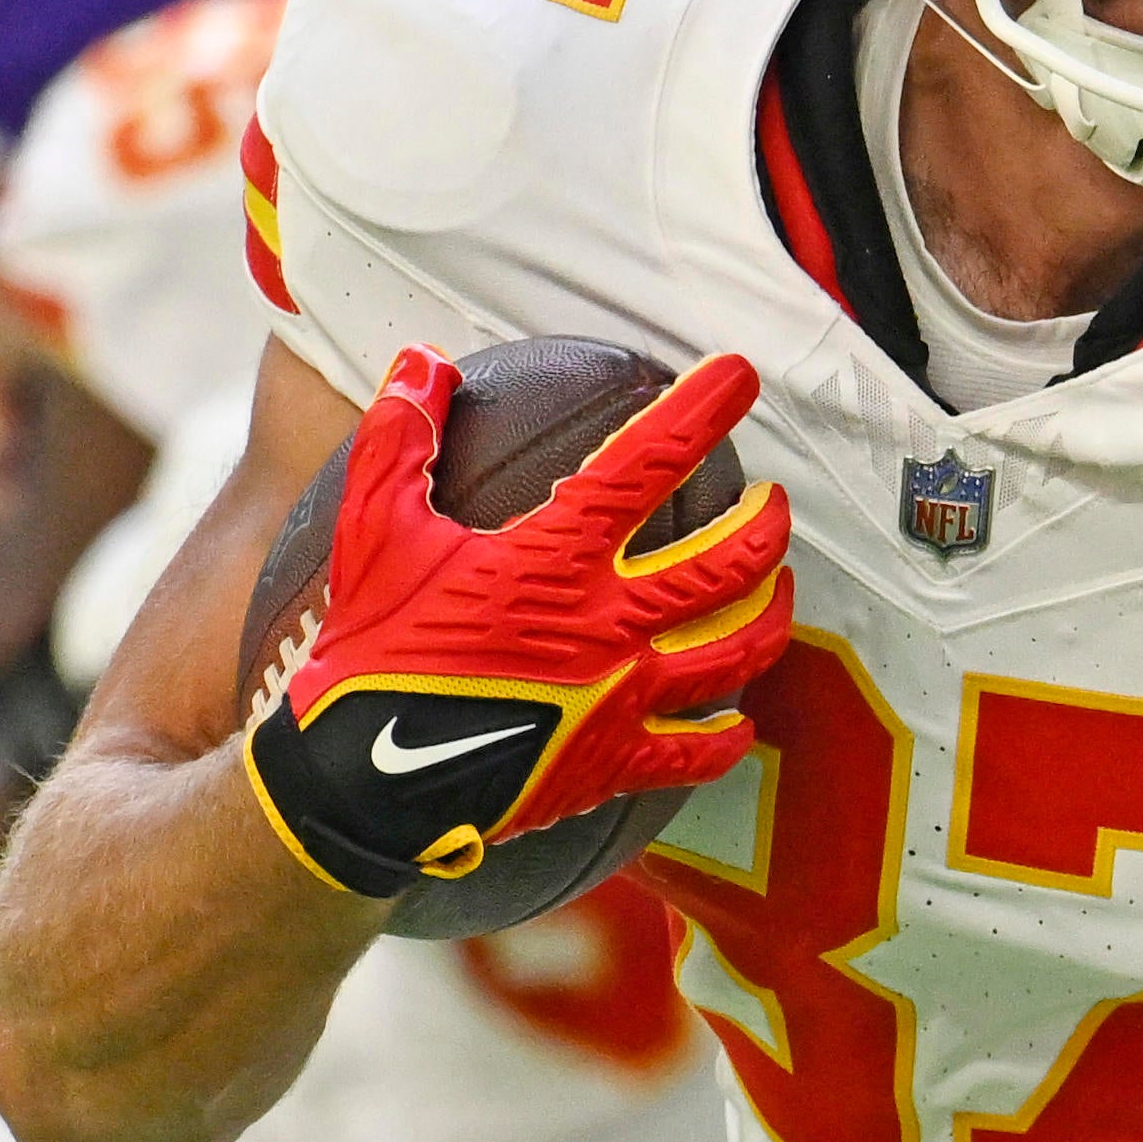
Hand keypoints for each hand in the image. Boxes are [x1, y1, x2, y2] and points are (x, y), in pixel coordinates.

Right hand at [244, 348, 788, 899]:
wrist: (363, 781)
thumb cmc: (371, 649)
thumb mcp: (371, 531)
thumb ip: (399, 439)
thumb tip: (423, 360)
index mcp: (556, 557)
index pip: (648, 462)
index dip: (701, 410)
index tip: (740, 374)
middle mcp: (608, 623)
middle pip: (727, 564)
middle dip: (766, 524)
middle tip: (774, 502)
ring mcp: (621, 697)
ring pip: (736, 650)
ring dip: (771, 613)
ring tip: (779, 587)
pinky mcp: (615, 763)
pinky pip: (699, 751)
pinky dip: (730, 736)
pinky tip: (741, 723)